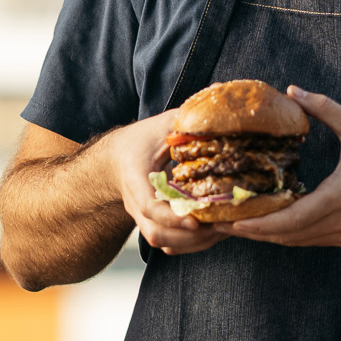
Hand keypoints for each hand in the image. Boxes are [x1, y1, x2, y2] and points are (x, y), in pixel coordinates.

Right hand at [100, 110, 231, 255]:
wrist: (117, 159)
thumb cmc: (141, 140)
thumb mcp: (160, 125)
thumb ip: (185, 119)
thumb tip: (219, 95)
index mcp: (135, 178)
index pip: (149, 206)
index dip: (172, 216)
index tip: (196, 219)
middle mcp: (136, 204)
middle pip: (157, 233)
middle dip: (190, 236)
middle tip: (221, 225)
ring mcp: (142, 218)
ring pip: (164, 243)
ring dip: (194, 242)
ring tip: (223, 229)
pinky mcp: (152, 225)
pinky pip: (169, 244)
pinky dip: (191, 244)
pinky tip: (214, 231)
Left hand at [223, 86, 340, 248]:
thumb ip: (324, 109)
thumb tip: (292, 90)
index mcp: (338, 199)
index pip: (288, 220)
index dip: (256, 223)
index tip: (229, 220)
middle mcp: (338, 223)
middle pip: (285, 236)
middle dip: (251, 232)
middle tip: (219, 223)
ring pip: (296, 241)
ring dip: (267, 235)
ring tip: (236, 225)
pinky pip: (309, 239)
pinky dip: (286, 234)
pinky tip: (270, 223)